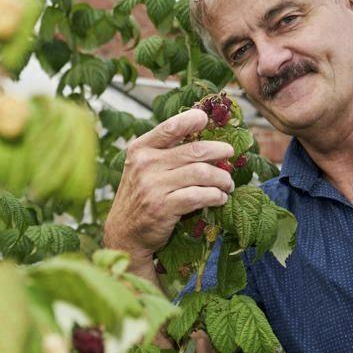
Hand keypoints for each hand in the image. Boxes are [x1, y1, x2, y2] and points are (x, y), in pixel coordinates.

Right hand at [102, 109, 234, 265]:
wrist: (124, 233)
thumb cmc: (140, 197)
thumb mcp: (142, 169)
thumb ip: (164, 153)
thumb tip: (201, 139)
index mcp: (140, 149)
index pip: (170, 127)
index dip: (191, 120)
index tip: (206, 120)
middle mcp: (145, 164)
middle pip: (194, 150)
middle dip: (219, 151)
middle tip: (229, 154)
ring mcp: (153, 186)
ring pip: (201, 173)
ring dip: (221, 178)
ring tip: (227, 183)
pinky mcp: (163, 207)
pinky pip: (199, 196)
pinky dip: (216, 196)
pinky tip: (220, 198)